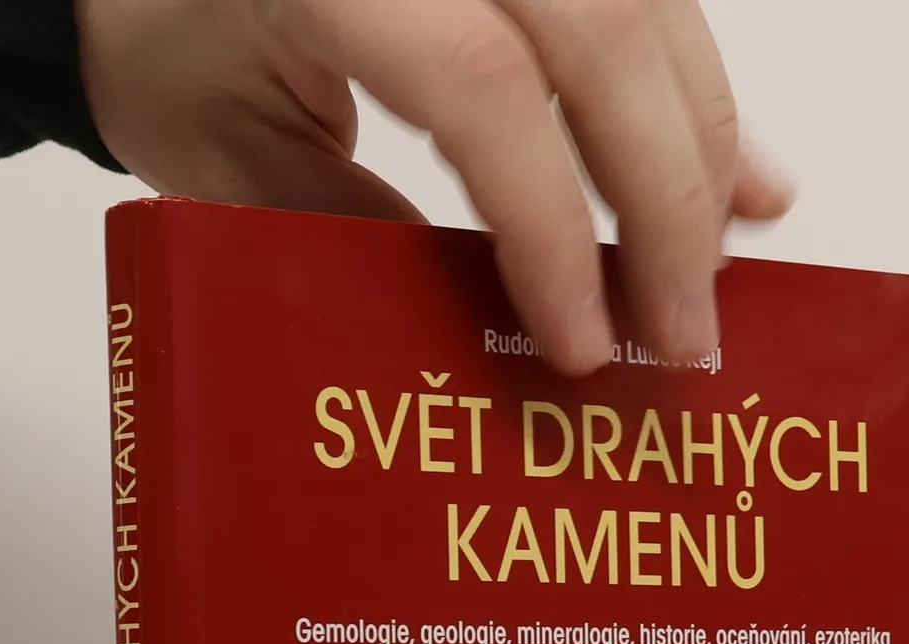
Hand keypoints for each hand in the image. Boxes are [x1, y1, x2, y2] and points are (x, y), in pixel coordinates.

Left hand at [76, 0, 791, 374]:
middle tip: (684, 334)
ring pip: (649, 10)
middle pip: (604, 37)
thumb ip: (364, 235)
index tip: (586, 344)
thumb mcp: (230, 167)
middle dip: (666, 200)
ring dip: (702, 148)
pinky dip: (695, 95)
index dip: (554, 231)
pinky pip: (648, 0)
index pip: (486, 89)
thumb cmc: (171, 40)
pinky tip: (737, 180)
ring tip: (717, 274)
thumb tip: (503, 326)